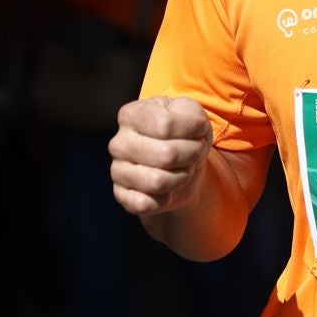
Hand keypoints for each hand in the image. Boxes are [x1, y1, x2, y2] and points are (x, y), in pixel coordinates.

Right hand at [110, 96, 212, 217]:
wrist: (180, 165)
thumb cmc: (183, 134)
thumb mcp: (191, 113)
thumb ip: (191, 113)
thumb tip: (194, 128)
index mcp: (131, 115)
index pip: (166, 125)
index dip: (193, 132)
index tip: (199, 133)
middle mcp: (119, 143)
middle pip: (166, 155)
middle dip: (191, 155)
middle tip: (194, 153)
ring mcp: (117, 170)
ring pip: (158, 182)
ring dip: (181, 177)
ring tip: (182, 170)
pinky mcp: (121, 196)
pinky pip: (146, 204)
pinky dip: (167, 198)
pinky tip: (168, 189)